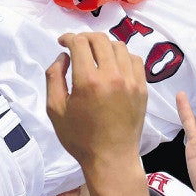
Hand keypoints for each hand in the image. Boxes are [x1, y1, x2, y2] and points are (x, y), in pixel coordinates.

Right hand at [46, 32, 146, 168]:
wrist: (111, 158)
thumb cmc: (79, 137)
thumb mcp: (55, 109)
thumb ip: (54, 77)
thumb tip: (63, 57)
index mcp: (88, 81)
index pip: (79, 43)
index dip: (68, 37)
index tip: (63, 42)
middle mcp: (111, 76)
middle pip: (100, 40)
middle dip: (85, 38)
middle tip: (77, 45)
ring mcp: (130, 81)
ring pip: (119, 46)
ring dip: (104, 45)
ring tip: (95, 54)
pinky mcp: (142, 88)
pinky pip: (135, 60)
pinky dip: (122, 56)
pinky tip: (113, 65)